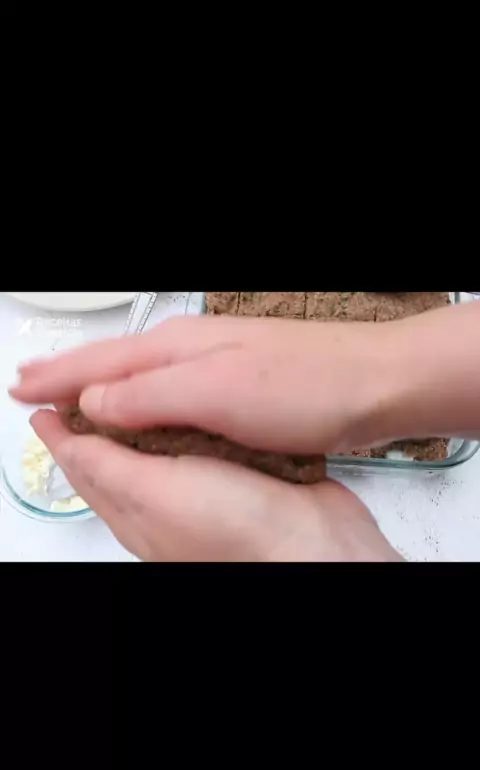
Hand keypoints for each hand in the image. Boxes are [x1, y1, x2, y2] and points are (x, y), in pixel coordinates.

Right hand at [11, 314, 388, 454]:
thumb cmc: (306, 386)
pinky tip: (141, 406)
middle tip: (28, 382)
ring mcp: (214, 363)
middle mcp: (189, 349)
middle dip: (66, 374)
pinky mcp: (235, 383)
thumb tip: (94, 403)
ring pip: (138, 375)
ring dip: (99, 385)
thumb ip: (150, 397)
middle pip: (110, 362)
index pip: (96, 365)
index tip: (20, 389)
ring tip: (70, 392)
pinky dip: (140, 398)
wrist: (375, 383)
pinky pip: (169, 390)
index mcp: (175, 349)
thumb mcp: (216, 394)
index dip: (55, 380)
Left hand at [29, 409, 401, 562]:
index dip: (63, 435)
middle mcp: (167, 504)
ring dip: (145, 423)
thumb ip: (108, 466)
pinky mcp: (239, 477)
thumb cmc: (240, 533)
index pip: (84, 468)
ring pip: (162, 450)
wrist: (316, 545)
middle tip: (83, 400)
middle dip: (98, 428)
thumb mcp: (156, 492)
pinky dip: (193, 427)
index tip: (50, 408)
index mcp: (136, 512)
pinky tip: (194, 414)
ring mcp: (204, 490)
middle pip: (118, 459)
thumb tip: (65, 441)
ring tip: (128, 401)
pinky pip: (206, 448)